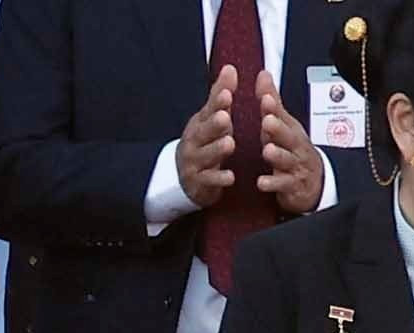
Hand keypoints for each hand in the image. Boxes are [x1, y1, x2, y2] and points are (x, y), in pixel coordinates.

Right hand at [179, 65, 237, 209]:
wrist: (183, 175)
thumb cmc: (204, 141)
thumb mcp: (210, 118)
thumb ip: (220, 95)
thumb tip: (230, 67)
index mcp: (199, 124)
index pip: (208, 111)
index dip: (217, 104)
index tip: (227, 94)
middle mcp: (194, 142)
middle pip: (203, 133)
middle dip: (214, 125)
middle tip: (225, 117)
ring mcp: (194, 163)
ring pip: (206, 156)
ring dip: (217, 150)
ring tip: (229, 143)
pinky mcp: (198, 183)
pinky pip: (209, 181)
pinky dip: (219, 179)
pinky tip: (231, 177)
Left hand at [258, 72, 324, 215]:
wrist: (313, 182)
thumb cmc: (292, 150)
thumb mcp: (283, 125)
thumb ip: (272, 102)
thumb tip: (263, 73)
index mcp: (291, 130)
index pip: (283, 116)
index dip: (274, 108)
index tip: (265, 99)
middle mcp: (295, 146)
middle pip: (289, 136)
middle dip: (278, 128)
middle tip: (267, 120)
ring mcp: (295, 166)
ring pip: (287, 159)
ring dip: (277, 155)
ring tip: (267, 150)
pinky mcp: (292, 186)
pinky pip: (283, 185)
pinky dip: (273, 183)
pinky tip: (261, 183)